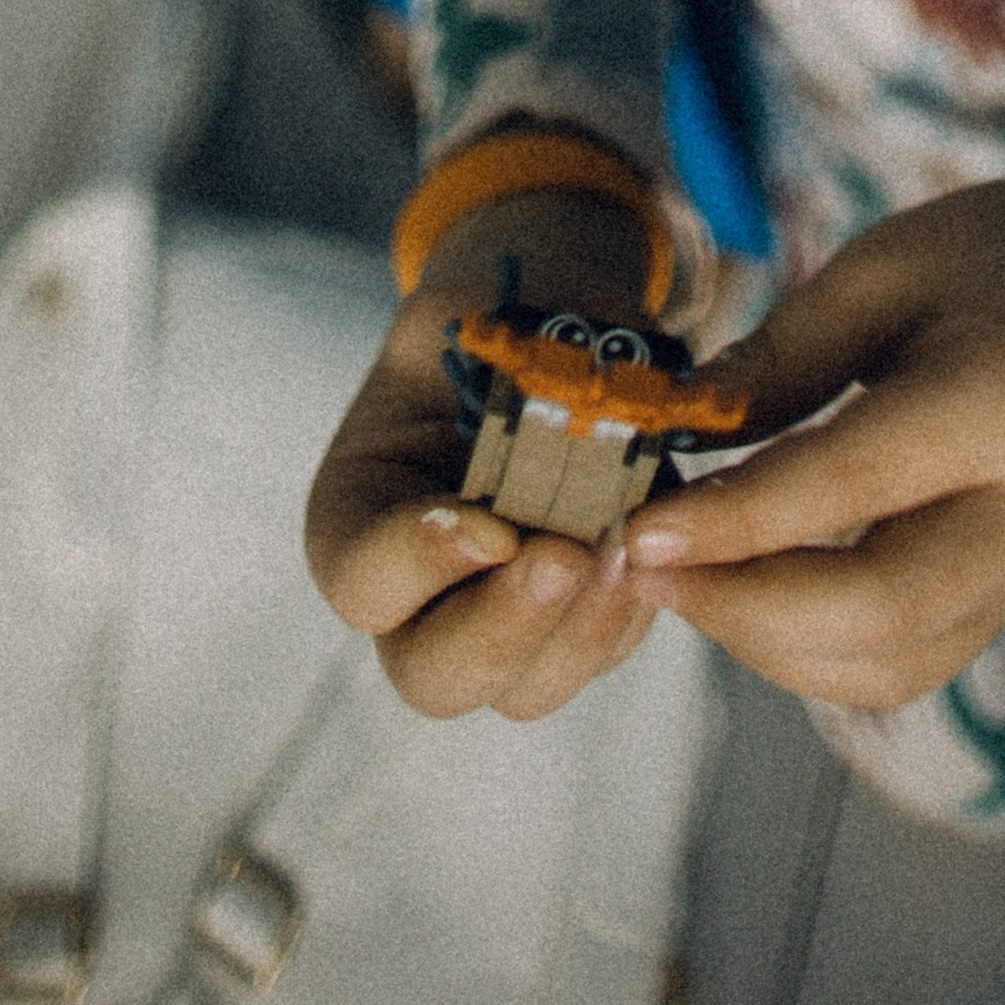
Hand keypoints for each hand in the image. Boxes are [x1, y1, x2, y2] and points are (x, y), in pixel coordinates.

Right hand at [303, 182, 661, 720]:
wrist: (555, 330)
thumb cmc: (500, 315)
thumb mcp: (478, 316)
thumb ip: (500, 370)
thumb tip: (562, 417)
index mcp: (356, 515)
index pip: (360, 581)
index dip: (419, 564)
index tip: (490, 527)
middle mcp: (415, 595)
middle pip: (432, 676)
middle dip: (501, 629)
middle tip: (561, 560)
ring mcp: (494, 622)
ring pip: (524, 689)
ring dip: (578, 631)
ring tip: (621, 549)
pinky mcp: (571, 625)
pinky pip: (599, 654)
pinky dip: (628, 609)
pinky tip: (648, 546)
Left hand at [618, 115, 1004, 713]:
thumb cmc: (973, 260)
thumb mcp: (872, 271)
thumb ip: (775, 361)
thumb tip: (669, 440)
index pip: (854, 482)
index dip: (737, 518)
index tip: (637, 529)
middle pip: (882, 610)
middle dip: (744, 607)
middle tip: (641, 566)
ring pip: (888, 664)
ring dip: (767, 643)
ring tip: (680, 576)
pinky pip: (901, 668)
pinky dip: (809, 655)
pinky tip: (745, 593)